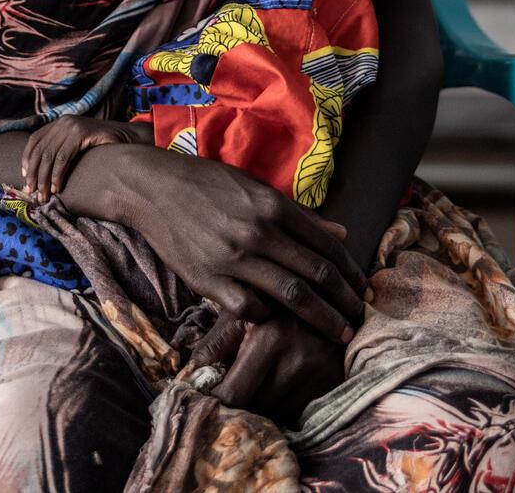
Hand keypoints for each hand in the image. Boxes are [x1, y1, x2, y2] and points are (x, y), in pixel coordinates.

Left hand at [21, 116, 136, 200]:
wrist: (127, 138)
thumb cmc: (102, 147)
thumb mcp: (77, 146)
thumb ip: (61, 150)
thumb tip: (40, 172)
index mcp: (59, 123)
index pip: (34, 140)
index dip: (27, 159)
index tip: (25, 177)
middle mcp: (63, 121)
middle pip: (39, 150)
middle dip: (34, 173)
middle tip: (32, 192)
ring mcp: (72, 125)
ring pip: (49, 155)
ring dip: (44, 178)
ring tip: (44, 195)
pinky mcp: (81, 133)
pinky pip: (63, 157)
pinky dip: (57, 174)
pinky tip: (57, 187)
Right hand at [88, 145, 366, 342]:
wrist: (151, 187)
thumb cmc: (206, 184)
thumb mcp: (255, 188)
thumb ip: (299, 214)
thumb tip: (342, 233)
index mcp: (272, 205)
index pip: (325, 245)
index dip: (349, 271)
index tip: (363, 289)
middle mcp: (257, 231)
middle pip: (315, 274)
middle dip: (344, 301)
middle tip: (360, 318)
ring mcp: (232, 258)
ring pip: (291, 295)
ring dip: (320, 317)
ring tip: (336, 331)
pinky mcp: (207, 279)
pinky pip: (250, 308)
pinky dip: (270, 317)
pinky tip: (278, 319)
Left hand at [193, 314, 344, 422]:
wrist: (327, 293)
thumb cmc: (273, 300)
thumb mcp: (243, 311)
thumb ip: (217, 341)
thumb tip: (190, 370)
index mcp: (270, 337)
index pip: (235, 394)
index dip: (218, 400)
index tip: (209, 398)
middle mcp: (298, 358)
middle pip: (256, 408)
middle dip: (239, 405)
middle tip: (228, 394)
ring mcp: (319, 372)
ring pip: (277, 412)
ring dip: (262, 406)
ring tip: (255, 385)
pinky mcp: (332, 380)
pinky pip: (299, 409)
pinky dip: (284, 404)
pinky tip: (277, 384)